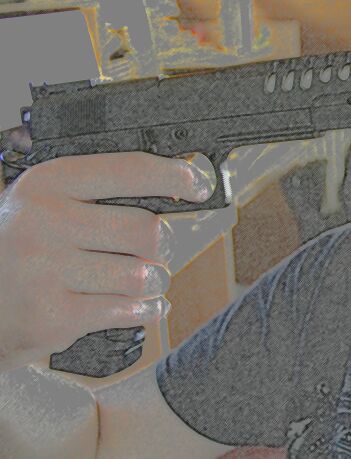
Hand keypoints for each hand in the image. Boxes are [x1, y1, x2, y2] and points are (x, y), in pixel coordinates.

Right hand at [0, 149, 214, 372]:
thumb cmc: (17, 248)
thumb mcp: (42, 204)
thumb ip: (96, 193)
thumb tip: (172, 187)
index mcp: (47, 183)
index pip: (129, 170)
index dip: (174, 175)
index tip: (198, 183)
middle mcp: (44, 221)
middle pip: (145, 229)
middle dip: (161, 245)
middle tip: (155, 251)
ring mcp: (47, 270)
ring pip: (142, 274)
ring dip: (153, 281)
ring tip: (142, 280)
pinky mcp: (54, 315)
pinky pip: (127, 309)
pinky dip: (145, 310)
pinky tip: (142, 305)